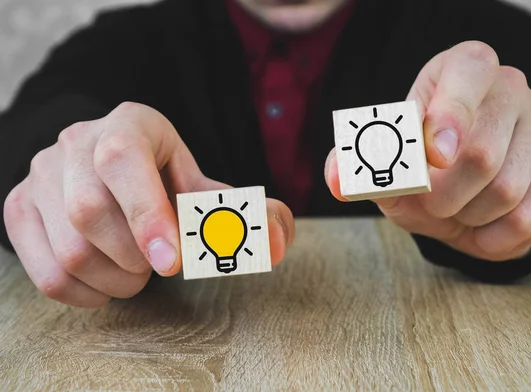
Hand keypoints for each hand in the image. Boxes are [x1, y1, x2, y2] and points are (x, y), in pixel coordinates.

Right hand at [4, 102, 294, 306]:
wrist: (113, 169)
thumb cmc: (168, 181)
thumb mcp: (208, 186)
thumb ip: (250, 213)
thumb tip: (275, 244)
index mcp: (130, 124)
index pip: (124, 159)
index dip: (146, 213)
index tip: (172, 262)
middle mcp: (76, 142)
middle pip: (88, 212)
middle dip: (135, 257)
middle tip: (160, 263)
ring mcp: (41, 175)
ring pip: (68, 249)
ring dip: (116, 279)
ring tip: (137, 270)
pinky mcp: (20, 208)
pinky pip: (47, 272)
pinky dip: (86, 294)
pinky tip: (109, 281)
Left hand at [325, 41, 530, 260]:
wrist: (471, 186)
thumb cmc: (425, 167)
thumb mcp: (388, 162)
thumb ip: (357, 166)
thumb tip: (337, 181)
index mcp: (462, 68)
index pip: (466, 73)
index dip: (449, 115)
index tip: (435, 156)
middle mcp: (511, 86)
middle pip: (479, 154)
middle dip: (441, 197)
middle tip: (429, 205)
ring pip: (506, 190)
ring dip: (466, 218)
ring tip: (457, 212)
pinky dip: (496, 238)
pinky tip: (483, 228)